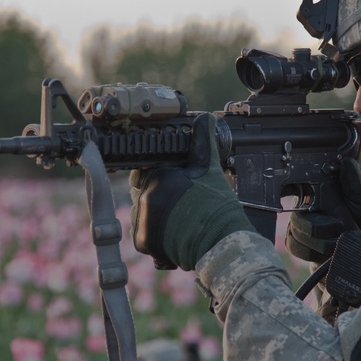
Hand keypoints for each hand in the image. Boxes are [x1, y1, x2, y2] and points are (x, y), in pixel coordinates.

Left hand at [129, 113, 251, 270]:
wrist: (221, 242)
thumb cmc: (218, 207)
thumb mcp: (210, 170)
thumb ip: (202, 143)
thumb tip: (204, 118)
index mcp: (159, 175)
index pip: (144, 171)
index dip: (157, 177)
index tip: (171, 185)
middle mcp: (145, 196)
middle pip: (141, 193)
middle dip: (156, 197)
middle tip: (178, 205)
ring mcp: (142, 219)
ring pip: (140, 214)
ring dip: (152, 217)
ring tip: (177, 221)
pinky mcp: (143, 241)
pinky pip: (142, 235)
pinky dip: (154, 237)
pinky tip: (173, 234)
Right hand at [285, 157, 360, 263]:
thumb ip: (355, 184)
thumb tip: (346, 161)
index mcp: (319, 191)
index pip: (294, 183)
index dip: (285, 186)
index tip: (286, 192)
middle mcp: (306, 206)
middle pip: (295, 214)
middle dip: (320, 226)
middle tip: (339, 227)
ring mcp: (300, 225)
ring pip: (295, 231)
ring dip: (321, 241)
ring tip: (338, 240)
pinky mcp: (299, 245)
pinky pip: (295, 246)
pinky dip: (314, 252)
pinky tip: (326, 252)